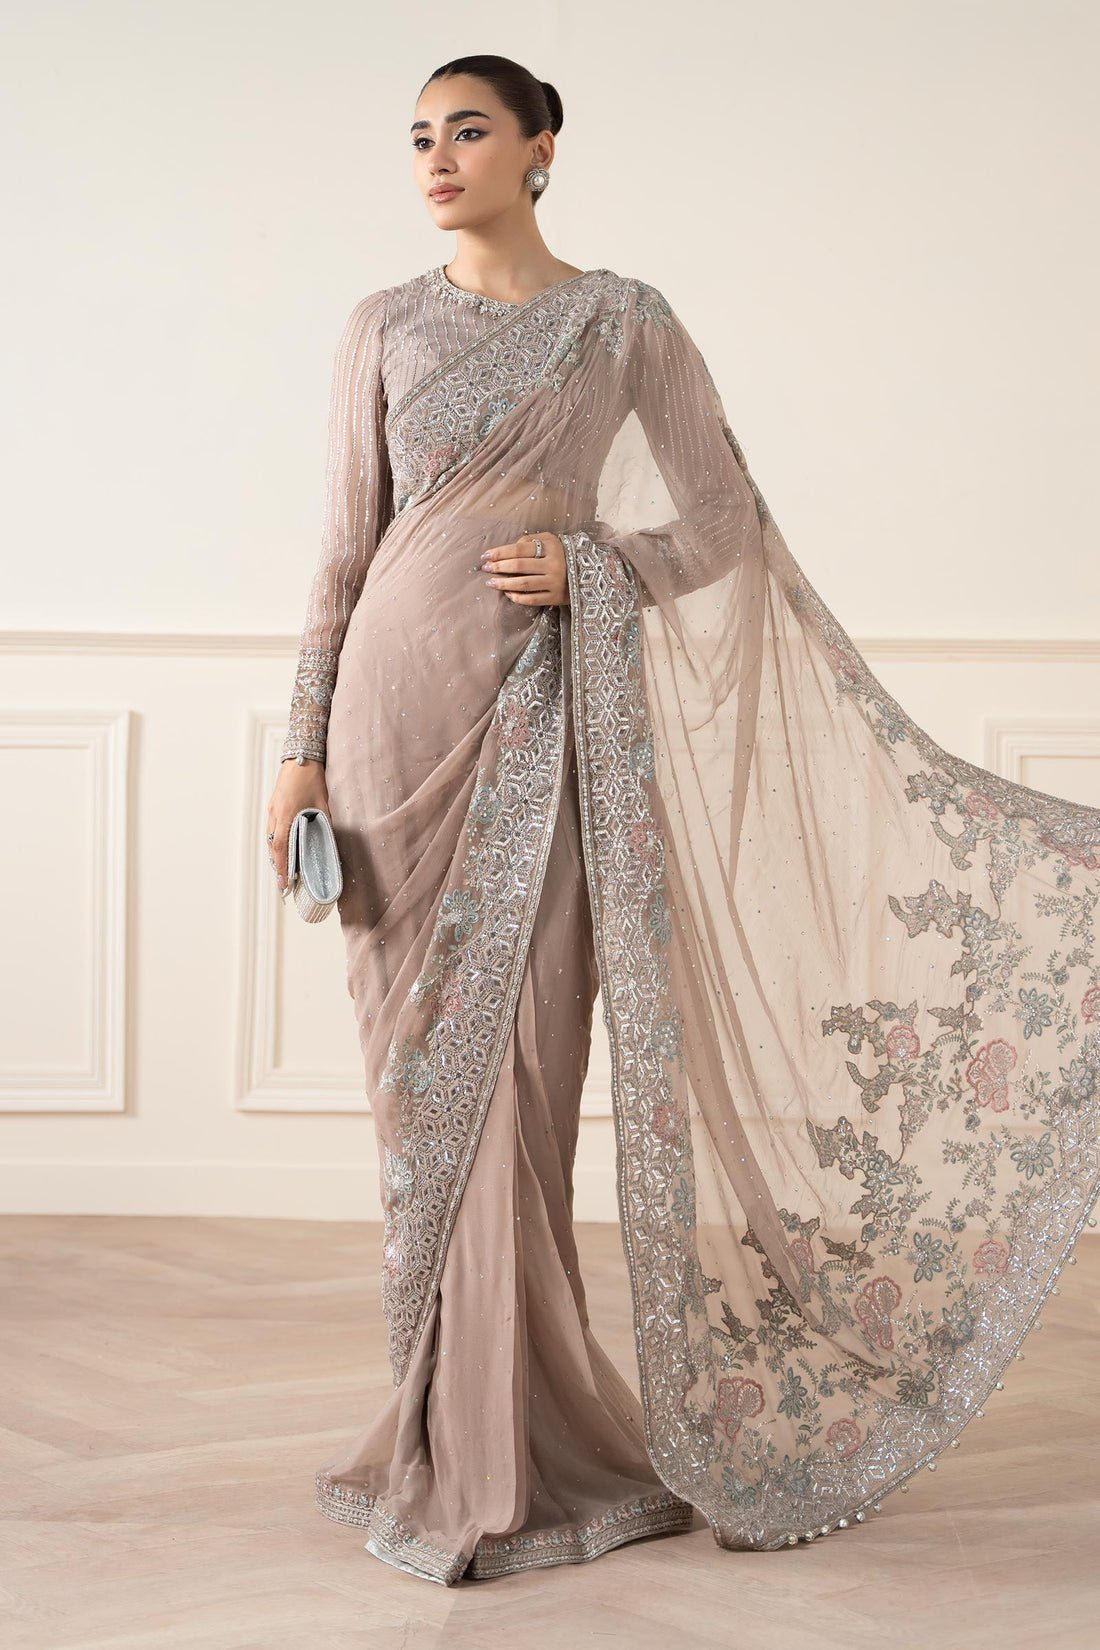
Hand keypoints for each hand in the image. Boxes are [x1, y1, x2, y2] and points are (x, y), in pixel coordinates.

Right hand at [266, 759, 329, 895]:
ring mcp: (272, 810)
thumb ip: (325, 823)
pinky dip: (276, 842)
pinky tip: (283, 849)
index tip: (283, 884)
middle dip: (278, 866)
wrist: (301, 757)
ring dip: (276, 855)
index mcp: (287, 814)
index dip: (282, 867)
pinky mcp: (273, 806)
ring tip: (284, 871)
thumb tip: (330, 842)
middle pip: (273, 846)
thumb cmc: (313, 778)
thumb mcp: (323, 803)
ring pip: (271, 838)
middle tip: (284, 884)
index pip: (282, 847)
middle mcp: (276, 814)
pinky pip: (272, 829)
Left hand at [481, 531, 568, 606]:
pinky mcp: (555, 598)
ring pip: (523, 584)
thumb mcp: (550, 540)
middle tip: (485, 568)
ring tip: (490, 583)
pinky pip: (532, 599)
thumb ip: (530, 540)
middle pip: (519, 566)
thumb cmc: (561, 554)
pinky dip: (518, 597)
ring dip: (504, 584)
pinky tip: (507, 594)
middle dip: (499, 567)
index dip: (500, 552)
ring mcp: (555, 583)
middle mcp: (554, 565)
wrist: (588, 573)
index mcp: (551, 547)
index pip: (520, 549)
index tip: (486, 556)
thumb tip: (508, 549)